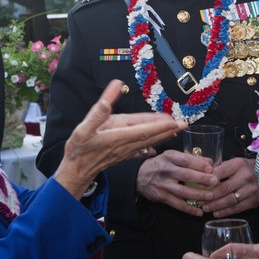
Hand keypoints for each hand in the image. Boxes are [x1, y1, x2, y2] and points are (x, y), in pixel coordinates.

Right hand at [56, 80, 183, 197]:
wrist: (75, 172)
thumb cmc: (79, 149)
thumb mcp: (85, 126)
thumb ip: (102, 107)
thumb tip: (116, 85)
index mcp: (118, 136)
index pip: (144, 129)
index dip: (161, 124)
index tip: (174, 120)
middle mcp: (125, 145)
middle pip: (151, 136)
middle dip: (168, 130)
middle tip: (184, 124)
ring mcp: (124, 152)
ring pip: (147, 143)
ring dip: (162, 136)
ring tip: (175, 131)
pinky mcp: (121, 157)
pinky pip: (140, 151)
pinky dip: (150, 147)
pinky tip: (155, 150)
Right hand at [136, 150, 219, 216]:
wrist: (139, 176)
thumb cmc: (161, 164)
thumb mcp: (172, 157)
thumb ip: (191, 158)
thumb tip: (210, 162)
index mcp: (169, 157)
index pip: (185, 160)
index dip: (198, 164)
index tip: (210, 168)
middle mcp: (165, 170)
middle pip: (185, 175)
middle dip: (201, 178)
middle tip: (215, 181)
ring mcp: (163, 185)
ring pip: (182, 192)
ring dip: (197, 195)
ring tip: (210, 196)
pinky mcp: (161, 197)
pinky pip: (177, 205)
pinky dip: (189, 209)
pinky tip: (199, 212)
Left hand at [202, 157, 258, 216]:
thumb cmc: (242, 169)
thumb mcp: (231, 164)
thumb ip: (217, 170)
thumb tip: (202, 183)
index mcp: (239, 164)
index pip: (220, 172)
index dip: (208, 180)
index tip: (199, 187)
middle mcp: (247, 176)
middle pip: (224, 188)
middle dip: (210, 196)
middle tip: (200, 201)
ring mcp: (251, 190)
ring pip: (230, 200)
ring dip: (216, 206)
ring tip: (206, 208)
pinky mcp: (254, 201)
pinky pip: (237, 208)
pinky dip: (225, 212)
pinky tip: (216, 213)